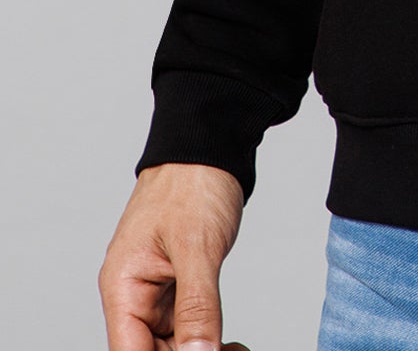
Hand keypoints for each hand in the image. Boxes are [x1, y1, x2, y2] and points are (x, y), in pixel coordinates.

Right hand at [98, 161, 249, 350]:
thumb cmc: (193, 181)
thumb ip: (196, 306)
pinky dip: (207, 337)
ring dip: (201, 350)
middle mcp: (134, 293)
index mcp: (124, 286)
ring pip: (172, 342)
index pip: (130, 350)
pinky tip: (231, 344)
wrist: (209, 144)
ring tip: (236, 350)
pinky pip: (187, 324)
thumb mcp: (197, 246)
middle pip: (151, 350)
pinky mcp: (179, 283)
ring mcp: (157, 289)